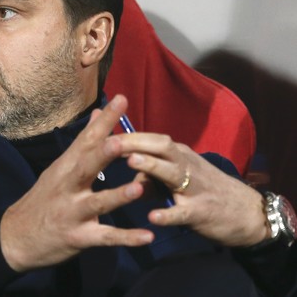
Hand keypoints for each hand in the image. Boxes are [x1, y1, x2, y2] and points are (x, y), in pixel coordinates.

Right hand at [0, 95, 153, 271]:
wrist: (15, 237)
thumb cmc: (43, 199)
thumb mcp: (58, 168)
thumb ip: (83, 142)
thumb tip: (99, 112)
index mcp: (65, 167)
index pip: (85, 139)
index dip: (104, 121)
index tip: (121, 99)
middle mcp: (67, 186)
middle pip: (86, 167)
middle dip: (103, 154)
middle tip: (122, 141)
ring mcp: (72, 213)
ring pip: (96, 203)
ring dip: (117, 196)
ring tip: (137, 189)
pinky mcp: (78, 238)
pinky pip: (105, 238)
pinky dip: (127, 238)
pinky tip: (148, 236)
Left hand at [115, 131, 269, 246]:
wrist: (246, 213)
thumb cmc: (204, 190)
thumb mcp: (177, 178)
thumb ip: (151, 174)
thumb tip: (128, 170)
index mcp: (178, 155)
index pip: (151, 138)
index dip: (127, 134)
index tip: (102, 130)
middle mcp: (186, 164)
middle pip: (161, 146)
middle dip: (135, 142)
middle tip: (109, 141)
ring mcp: (196, 187)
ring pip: (173, 172)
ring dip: (151, 166)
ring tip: (130, 162)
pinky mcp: (202, 211)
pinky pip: (184, 212)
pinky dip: (169, 214)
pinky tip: (153, 217)